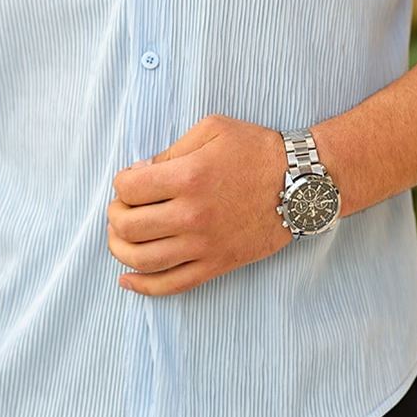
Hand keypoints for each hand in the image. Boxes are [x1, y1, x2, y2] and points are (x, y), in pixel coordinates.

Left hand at [107, 112, 290, 295]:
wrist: (301, 184)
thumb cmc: (257, 150)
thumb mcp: (213, 129)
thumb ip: (172, 149)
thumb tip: (140, 173)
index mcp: (188, 176)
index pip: (129, 187)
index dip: (122, 181)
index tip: (131, 179)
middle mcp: (192, 215)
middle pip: (128, 225)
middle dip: (115, 214)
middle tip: (121, 206)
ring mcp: (204, 245)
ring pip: (142, 260)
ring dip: (119, 249)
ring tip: (120, 236)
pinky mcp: (217, 265)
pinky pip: (172, 285)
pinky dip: (143, 287)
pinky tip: (126, 279)